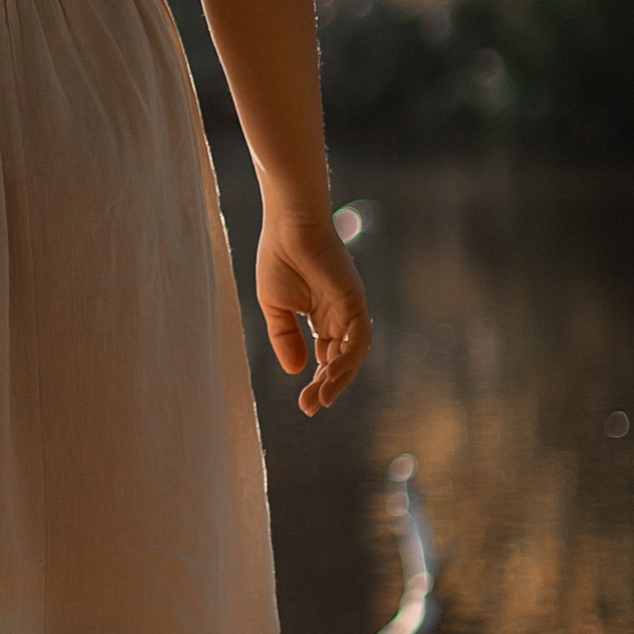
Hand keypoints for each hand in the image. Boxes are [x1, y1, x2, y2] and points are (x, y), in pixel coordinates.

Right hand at [256, 209, 370, 417]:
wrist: (288, 224)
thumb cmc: (280, 256)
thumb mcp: (275, 306)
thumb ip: (285, 338)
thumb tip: (294, 370)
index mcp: (322, 317)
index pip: (327, 358)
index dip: (317, 381)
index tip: (304, 405)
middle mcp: (340, 316)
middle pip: (341, 361)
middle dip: (326, 386)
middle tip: (309, 408)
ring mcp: (350, 309)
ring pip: (353, 354)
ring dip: (339, 378)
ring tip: (320, 398)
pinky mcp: (355, 300)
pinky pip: (359, 337)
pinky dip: (347, 358)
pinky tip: (330, 374)